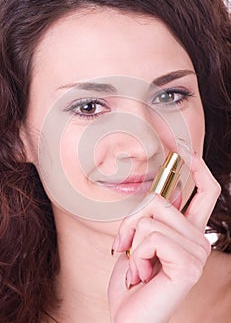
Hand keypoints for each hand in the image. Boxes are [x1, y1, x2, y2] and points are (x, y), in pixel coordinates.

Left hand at [108, 151, 220, 322]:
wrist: (128, 317)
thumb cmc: (132, 279)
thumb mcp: (138, 239)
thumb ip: (152, 215)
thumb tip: (160, 189)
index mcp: (188, 232)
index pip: (206, 191)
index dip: (198, 167)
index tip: (184, 148)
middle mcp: (198, 240)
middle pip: (160, 199)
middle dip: (131, 218)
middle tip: (124, 245)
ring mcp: (196, 253)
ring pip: (151, 217)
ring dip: (130, 240)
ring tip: (135, 264)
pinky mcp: (189, 265)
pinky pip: (151, 237)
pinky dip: (135, 254)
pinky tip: (142, 274)